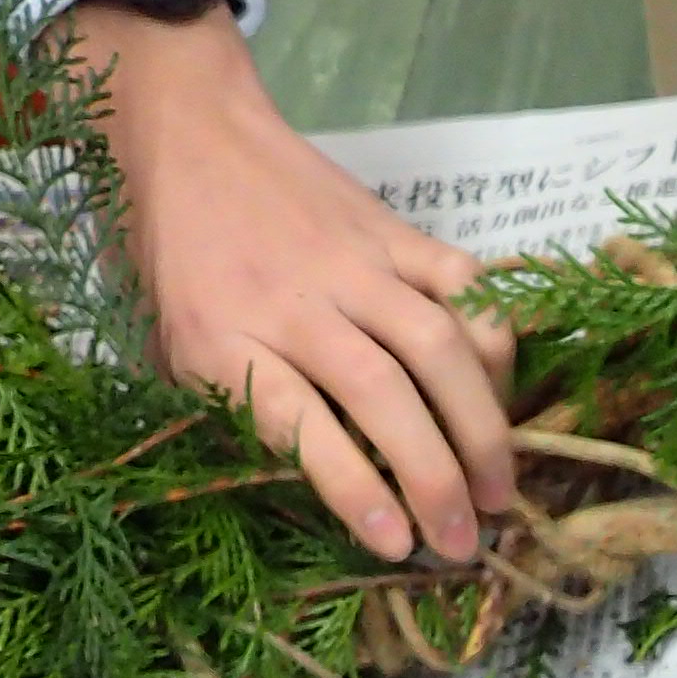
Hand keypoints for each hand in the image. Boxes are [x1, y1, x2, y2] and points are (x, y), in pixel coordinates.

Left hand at [76, 0, 518, 563]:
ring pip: (437, 343)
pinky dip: (495, 339)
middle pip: (381, 393)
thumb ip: (238, 408)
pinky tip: (502, 391)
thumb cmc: (174, 259)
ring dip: (480, 423)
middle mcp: (293, 301)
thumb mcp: (173, 347)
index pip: (298, 423)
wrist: (187, 133)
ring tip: (500, 486)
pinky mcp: (393, 229)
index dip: (354, 489)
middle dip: (434, 475)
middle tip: (466, 540)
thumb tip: (331, 485)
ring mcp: (353, 261)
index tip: (397, 544)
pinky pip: (462, 283)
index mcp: (223, 337)